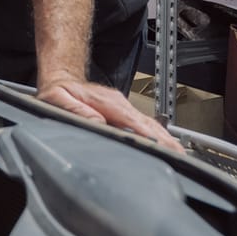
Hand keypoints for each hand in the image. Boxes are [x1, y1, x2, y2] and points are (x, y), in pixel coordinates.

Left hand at [38, 77, 183, 153]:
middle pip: (147, 123)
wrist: (62, 79)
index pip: (130, 120)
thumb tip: (96, 123)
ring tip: (179, 155)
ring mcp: (123, 107)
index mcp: (105, 102)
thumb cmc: (58, 92)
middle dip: (164, 139)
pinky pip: (146, 124)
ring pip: (150, 124)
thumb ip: (76, 111)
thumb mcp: (57, 99)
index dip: (145, 133)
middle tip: (178, 156)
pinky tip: (167, 146)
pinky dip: (159, 135)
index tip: (157, 145)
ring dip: (165, 138)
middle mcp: (118, 104)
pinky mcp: (124, 113)